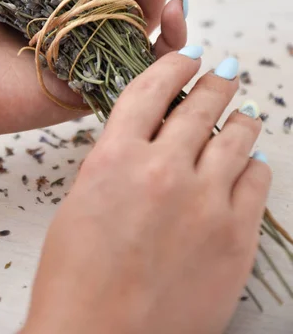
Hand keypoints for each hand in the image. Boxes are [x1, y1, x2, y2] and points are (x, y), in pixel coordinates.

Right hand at [23, 49, 270, 333]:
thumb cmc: (77, 277)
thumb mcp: (83, 200)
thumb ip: (118, 159)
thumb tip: (152, 135)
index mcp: (117, 156)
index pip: (152, 88)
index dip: (174, 65)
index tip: (187, 58)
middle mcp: (164, 169)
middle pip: (200, 103)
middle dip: (215, 82)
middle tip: (223, 73)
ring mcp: (205, 202)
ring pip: (237, 135)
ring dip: (239, 117)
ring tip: (243, 112)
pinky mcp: (235, 236)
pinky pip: (258, 179)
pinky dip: (254, 165)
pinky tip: (250, 163)